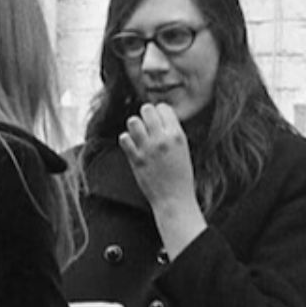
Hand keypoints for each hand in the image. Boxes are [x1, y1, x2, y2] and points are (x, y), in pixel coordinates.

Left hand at [119, 103, 205, 256]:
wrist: (174, 197)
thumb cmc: (180, 174)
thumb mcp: (183, 148)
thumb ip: (171, 133)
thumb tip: (158, 119)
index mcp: (177, 135)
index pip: (163, 108)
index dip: (158, 112)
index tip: (157, 120)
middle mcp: (162, 139)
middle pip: (147, 110)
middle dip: (145, 115)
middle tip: (146, 125)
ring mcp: (147, 148)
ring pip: (133, 121)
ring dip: (134, 126)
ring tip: (138, 134)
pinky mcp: (135, 159)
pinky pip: (124, 138)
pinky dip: (126, 140)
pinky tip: (132, 145)